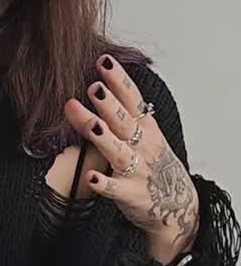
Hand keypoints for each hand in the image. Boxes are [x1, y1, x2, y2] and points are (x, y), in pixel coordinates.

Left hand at [63, 54, 199, 261]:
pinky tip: (90, 177)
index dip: (118, 80)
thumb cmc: (153, 164)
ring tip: (89, 122)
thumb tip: (97, 82)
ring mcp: (137, 170)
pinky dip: (103, 184)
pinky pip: (115, 189)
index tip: (103, 61)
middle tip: (93, 87)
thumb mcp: (146, 134)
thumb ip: (124, 111)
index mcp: (145, 127)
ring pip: (117, 150)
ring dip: (102, 136)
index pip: (131, 98)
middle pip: (123, 120)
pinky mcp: (130, 194)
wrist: (176, 205)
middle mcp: (141, 145)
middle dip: (108, 104)